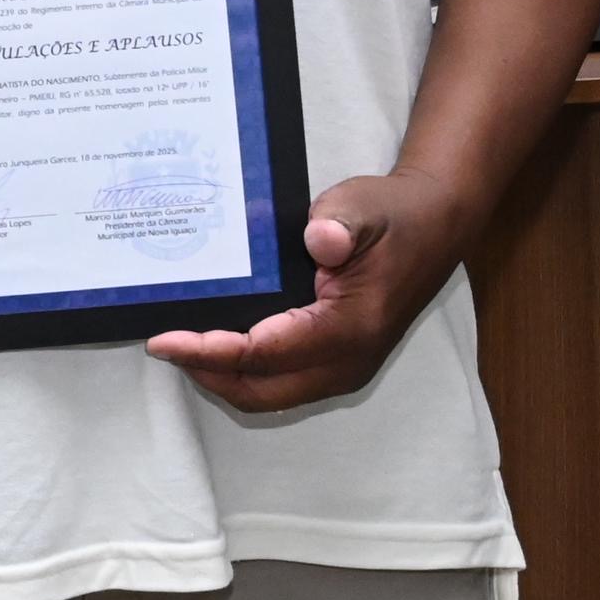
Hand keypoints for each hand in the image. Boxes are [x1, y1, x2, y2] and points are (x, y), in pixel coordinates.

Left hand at [145, 165, 469, 412]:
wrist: (435, 224)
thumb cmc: (394, 216)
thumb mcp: (364, 206)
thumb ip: (340, 223)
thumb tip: (319, 241)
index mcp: (352, 328)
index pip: (265, 354)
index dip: (210, 351)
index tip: (164, 340)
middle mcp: (348, 360)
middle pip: (261, 390)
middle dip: (207, 373)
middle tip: (164, 343)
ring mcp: (344, 366)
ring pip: (269, 393)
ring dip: (222, 375)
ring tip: (181, 344)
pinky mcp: (337, 361)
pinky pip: (280, 381)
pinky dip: (243, 370)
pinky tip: (215, 341)